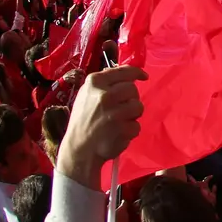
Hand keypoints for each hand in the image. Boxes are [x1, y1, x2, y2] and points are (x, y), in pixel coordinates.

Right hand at [55, 65, 147, 187]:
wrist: (78, 150)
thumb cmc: (83, 121)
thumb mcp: (86, 96)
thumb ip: (105, 84)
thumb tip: (128, 74)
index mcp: (95, 83)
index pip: (124, 71)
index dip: (136, 73)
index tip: (143, 77)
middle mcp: (105, 95)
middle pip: (133, 89)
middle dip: (130, 99)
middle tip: (119, 110)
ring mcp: (114, 112)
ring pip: (138, 107)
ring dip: (132, 116)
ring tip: (117, 123)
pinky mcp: (122, 129)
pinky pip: (136, 126)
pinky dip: (129, 132)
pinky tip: (117, 135)